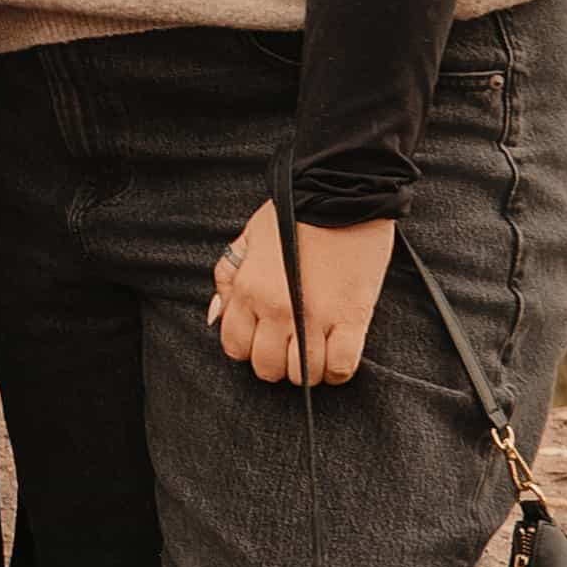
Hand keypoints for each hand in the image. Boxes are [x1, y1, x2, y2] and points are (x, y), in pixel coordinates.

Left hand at [208, 201, 398, 386]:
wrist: (341, 191)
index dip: (249, 348)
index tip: (265, 339)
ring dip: (309, 369)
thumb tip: (215, 316)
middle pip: (267, 368)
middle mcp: (276, 308)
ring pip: (303, 375)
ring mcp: (314, 316)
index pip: (235, 346)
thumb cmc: (294, 212)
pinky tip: (338, 352)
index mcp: (248, 288)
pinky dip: (339, 369)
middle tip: (291, 347)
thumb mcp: (248, 238)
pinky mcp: (352, 317)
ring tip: (317, 349)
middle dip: (277, 363)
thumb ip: (227, 278)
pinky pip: (342, 366)